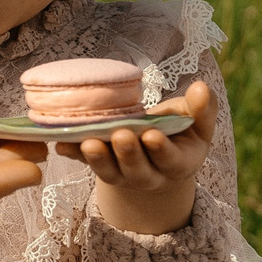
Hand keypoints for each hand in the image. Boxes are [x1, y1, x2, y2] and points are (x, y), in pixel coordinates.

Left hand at [55, 80, 212, 234]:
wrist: (157, 152)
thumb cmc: (180, 132)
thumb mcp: (197, 122)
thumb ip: (202, 108)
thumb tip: (202, 87)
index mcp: (177, 164)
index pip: (170, 160)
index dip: (161, 150)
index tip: (151, 134)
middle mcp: (149, 175)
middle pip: (137, 170)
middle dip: (128, 154)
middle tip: (120, 135)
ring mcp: (122, 173)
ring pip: (109, 171)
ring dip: (97, 158)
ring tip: (88, 142)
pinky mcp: (100, 166)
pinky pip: (84, 162)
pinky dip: (72, 152)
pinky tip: (60, 142)